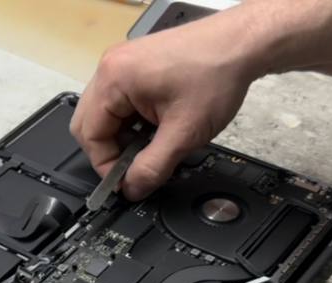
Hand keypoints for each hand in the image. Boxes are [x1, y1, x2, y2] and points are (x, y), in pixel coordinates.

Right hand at [69, 11, 261, 199]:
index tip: (126, 183)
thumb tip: (132, 189)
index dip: (106, 166)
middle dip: (111, 151)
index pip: (90, 135)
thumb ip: (153, 168)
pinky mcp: (136, 65)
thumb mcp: (183, 134)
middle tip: (136, 168)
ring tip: (152, 145)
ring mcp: (122, 63)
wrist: (241, 44)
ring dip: (123, 136)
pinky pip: (120, 101)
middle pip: (89, 123)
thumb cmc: (216, 74)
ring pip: (105, 114)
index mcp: (113, 79)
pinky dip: (132, 121)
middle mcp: (111, 67)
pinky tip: (155, 128)